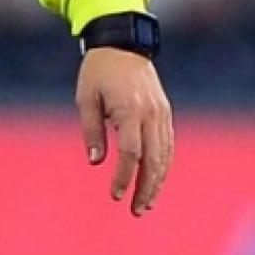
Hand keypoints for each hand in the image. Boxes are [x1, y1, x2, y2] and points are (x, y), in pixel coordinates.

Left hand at [75, 48, 172, 215]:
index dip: (124, 177)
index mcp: (130, 110)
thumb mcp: (86, 98)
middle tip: (136, 211)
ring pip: (165, 156)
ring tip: (146, 204)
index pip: (131, 153)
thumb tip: (95, 162)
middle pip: (153, 160)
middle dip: (146, 189)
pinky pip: (168, 145)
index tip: (115, 195)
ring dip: (157, 182)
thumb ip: (91, 131)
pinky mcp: (165, 112)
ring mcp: (162, 113)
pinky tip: (155, 180)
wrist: (122, 43)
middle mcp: (151, 114)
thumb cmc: (98, 71)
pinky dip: (163, 165)